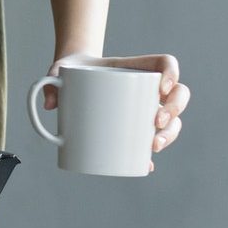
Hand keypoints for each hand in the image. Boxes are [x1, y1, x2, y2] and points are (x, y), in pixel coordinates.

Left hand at [46, 53, 189, 167]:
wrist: (69, 76)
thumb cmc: (69, 71)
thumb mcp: (59, 70)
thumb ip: (51, 81)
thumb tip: (49, 105)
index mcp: (135, 67)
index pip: (165, 64)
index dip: (172, 73)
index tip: (160, 88)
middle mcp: (147, 88)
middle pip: (178, 93)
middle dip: (174, 110)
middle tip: (157, 123)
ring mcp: (144, 108)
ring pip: (173, 119)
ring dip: (171, 133)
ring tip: (154, 146)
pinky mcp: (133, 126)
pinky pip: (149, 140)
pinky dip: (149, 154)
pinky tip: (147, 164)